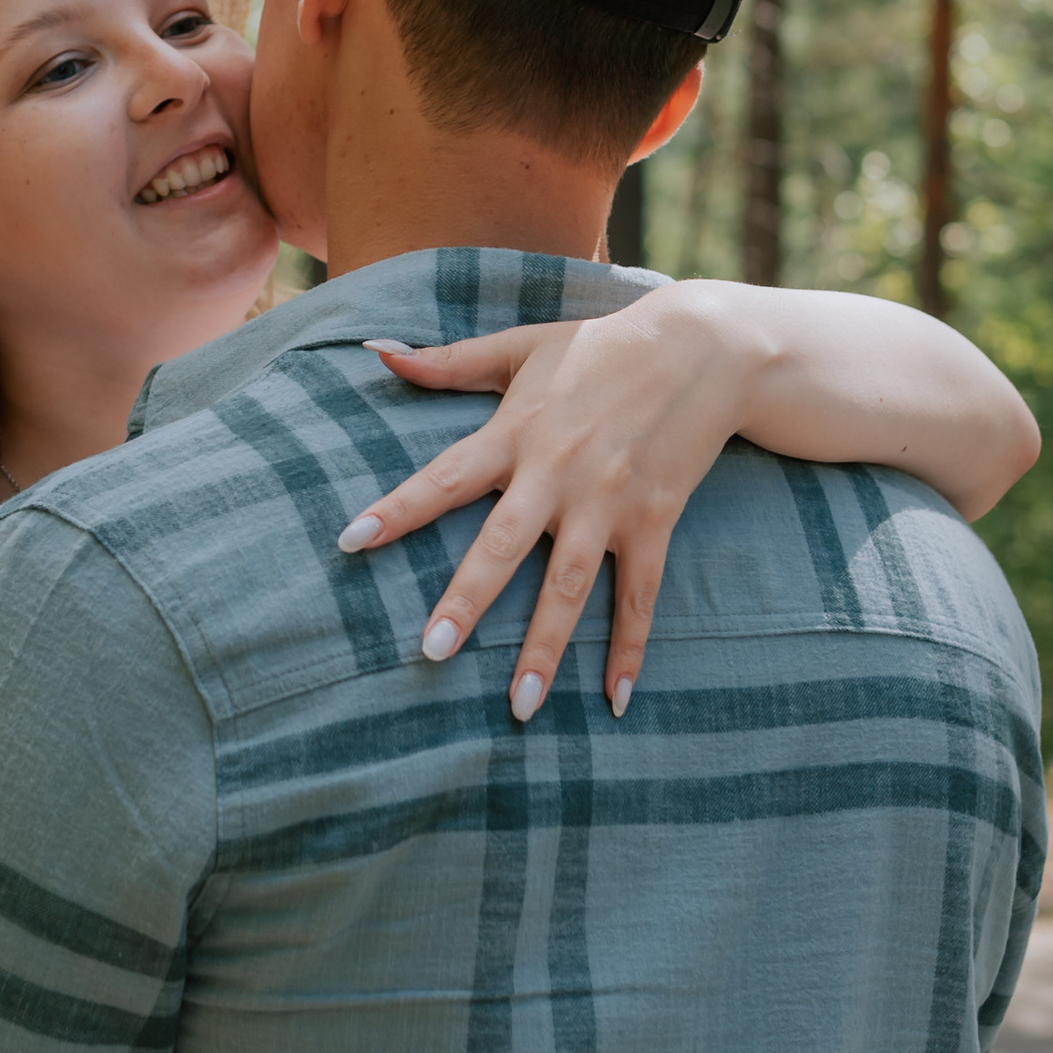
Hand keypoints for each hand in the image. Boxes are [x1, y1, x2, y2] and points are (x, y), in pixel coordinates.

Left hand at [333, 293, 768, 722]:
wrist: (702, 347)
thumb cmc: (600, 346)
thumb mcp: (521, 347)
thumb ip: (448, 361)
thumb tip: (377, 353)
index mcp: (517, 432)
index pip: (445, 478)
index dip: (398, 509)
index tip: (350, 543)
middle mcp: (558, 473)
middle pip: (504, 546)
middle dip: (468, 601)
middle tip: (430, 653)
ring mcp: (608, 503)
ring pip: (570, 585)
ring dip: (546, 647)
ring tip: (520, 706)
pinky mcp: (654, 521)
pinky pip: (640, 595)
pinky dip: (629, 649)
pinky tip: (614, 699)